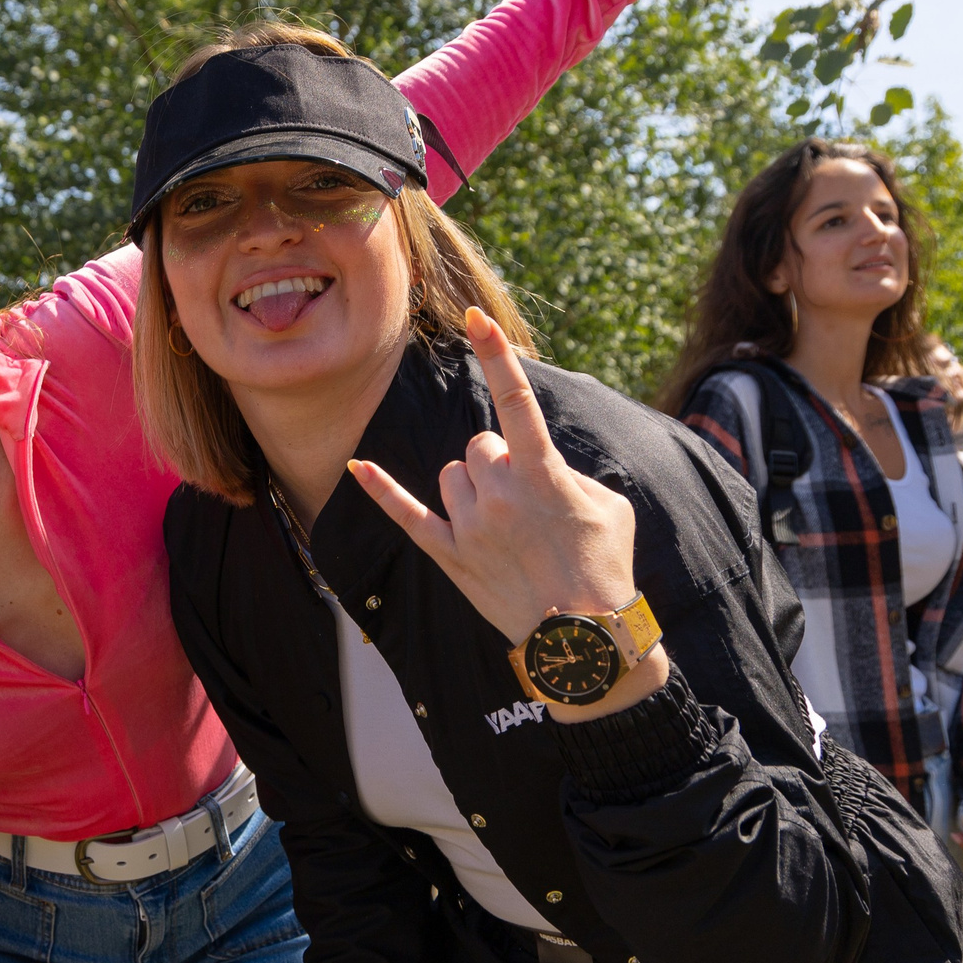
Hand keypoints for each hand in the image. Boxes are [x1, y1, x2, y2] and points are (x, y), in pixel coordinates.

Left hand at [350, 309, 648, 697]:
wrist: (583, 642)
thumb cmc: (604, 569)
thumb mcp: (606, 506)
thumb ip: (567, 472)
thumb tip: (535, 464)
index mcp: (543, 474)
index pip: (516, 401)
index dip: (496, 355)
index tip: (476, 320)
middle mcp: (500, 494)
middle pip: (479, 445)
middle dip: (499, 463)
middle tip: (528, 505)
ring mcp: (470, 525)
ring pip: (453, 474)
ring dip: (474, 487)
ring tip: (505, 526)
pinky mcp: (449, 554)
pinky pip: (406, 513)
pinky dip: (382, 489)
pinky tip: (356, 466)